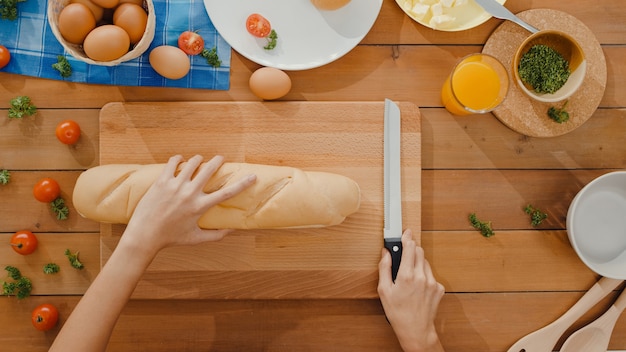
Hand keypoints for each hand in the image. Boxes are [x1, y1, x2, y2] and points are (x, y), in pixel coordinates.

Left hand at [123, 154, 256, 254]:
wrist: (145, 234)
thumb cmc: (171, 238)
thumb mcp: (196, 239)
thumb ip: (216, 236)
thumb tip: (232, 230)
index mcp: (200, 207)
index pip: (226, 193)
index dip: (242, 184)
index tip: (253, 176)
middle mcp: (189, 194)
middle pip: (209, 170)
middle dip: (217, 161)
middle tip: (220, 158)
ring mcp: (175, 186)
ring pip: (192, 163)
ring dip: (198, 159)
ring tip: (199, 160)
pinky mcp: (162, 181)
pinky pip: (173, 163)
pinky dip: (179, 159)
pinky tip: (180, 161)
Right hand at [378, 229, 444, 351]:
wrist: (416, 330)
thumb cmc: (398, 313)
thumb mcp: (384, 290)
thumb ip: (384, 268)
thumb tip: (385, 253)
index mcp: (406, 276)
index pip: (410, 248)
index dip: (407, 238)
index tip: (406, 233)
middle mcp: (422, 277)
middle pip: (419, 252)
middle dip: (412, 249)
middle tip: (404, 252)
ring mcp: (432, 282)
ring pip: (426, 263)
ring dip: (417, 263)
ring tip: (409, 275)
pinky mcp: (439, 288)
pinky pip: (431, 275)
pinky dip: (424, 275)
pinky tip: (417, 286)